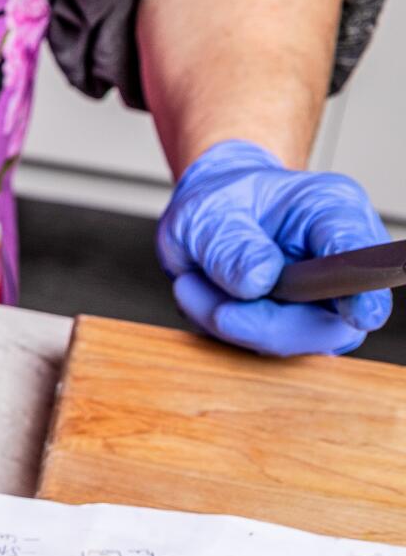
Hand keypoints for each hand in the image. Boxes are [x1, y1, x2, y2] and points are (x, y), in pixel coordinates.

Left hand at [157, 140, 392, 356]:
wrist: (204, 221)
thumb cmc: (214, 207)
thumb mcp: (203, 214)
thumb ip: (228, 245)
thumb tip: (258, 283)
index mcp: (332, 211)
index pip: (359, 254)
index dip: (364, 289)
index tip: (360, 315)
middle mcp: (340, 260)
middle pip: (332, 320)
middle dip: (265, 324)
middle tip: (209, 305)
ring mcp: (324, 301)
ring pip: (295, 341)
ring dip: (232, 323)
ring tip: (190, 283)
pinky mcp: (299, 329)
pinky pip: (266, 348)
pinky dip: (225, 331)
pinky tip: (201, 296)